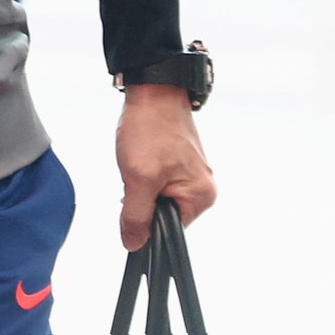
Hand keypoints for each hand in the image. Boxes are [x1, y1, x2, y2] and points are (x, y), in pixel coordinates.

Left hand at [116, 85, 215, 247]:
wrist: (152, 90)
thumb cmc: (151, 128)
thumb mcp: (138, 178)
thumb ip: (136, 216)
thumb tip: (134, 244)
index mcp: (200, 197)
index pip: (170, 231)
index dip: (146, 223)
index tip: (132, 209)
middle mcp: (202, 187)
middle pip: (163, 213)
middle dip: (142, 199)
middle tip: (136, 174)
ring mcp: (191, 173)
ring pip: (158, 196)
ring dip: (141, 185)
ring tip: (139, 161)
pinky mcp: (179, 161)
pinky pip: (158, 180)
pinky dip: (144, 173)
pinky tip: (141, 156)